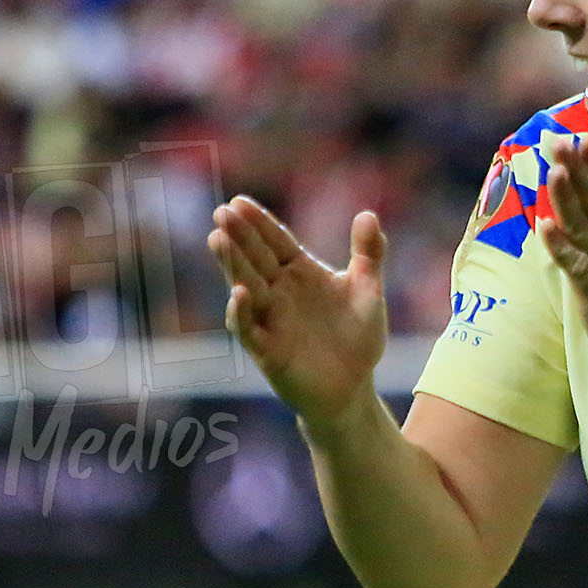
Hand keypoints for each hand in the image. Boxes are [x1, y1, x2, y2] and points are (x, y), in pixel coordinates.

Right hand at [207, 195, 388, 427]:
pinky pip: (250, 328)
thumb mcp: (367, 291)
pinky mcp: (268, 349)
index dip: (259, 223)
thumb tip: (368, 214)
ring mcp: (270, 320)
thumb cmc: (357, 336)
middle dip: (238, 236)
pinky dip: (243, 311)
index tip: (239, 201)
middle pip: (255, 259)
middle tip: (221, 212)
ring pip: (246, 287)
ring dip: (232, 265)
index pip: (276, 242)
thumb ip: (369, 254)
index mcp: (300, 273)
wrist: (354, 386)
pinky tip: (239, 293)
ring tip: (219, 239)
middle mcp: (279, 292)